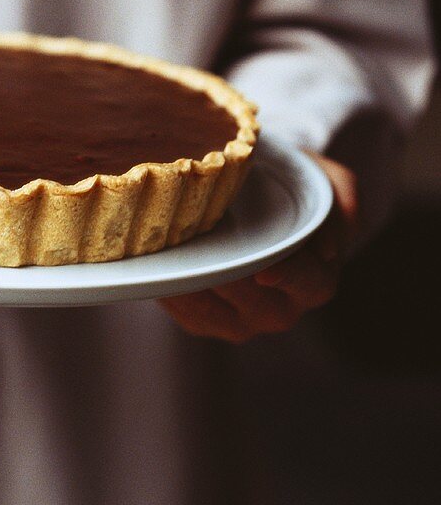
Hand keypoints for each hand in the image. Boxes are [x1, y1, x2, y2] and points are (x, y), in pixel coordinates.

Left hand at [157, 153, 357, 342]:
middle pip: (253, 300)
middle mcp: (280, 309)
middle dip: (227, 274)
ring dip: (191, 281)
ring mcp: (239, 321)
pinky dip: (170, 288)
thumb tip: (328, 247)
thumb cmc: (296, 187)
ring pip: (213, 308)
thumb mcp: (331, 181)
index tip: (267, 267)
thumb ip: (344, 199)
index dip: (290, 276)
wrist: (257, 201)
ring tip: (173, 249)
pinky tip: (160, 260)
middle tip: (203, 244)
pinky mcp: (202, 323)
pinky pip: (184, 311)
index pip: (309, 283)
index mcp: (317, 282)